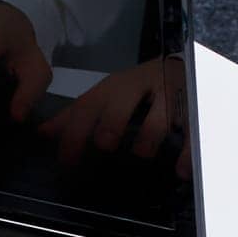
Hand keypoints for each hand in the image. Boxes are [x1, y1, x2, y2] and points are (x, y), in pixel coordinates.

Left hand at [39, 58, 192, 177]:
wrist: (182, 65)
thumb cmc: (139, 88)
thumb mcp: (109, 97)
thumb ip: (78, 116)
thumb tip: (43, 132)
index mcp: (116, 86)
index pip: (89, 105)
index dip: (75, 132)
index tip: (66, 160)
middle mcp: (141, 86)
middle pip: (123, 99)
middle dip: (112, 121)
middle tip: (105, 143)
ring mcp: (170, 94)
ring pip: (160, 113)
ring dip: (149, 135)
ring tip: (143, 154)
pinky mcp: (195, 107)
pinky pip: (194, 131)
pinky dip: (188, 152)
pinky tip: (181, 171)